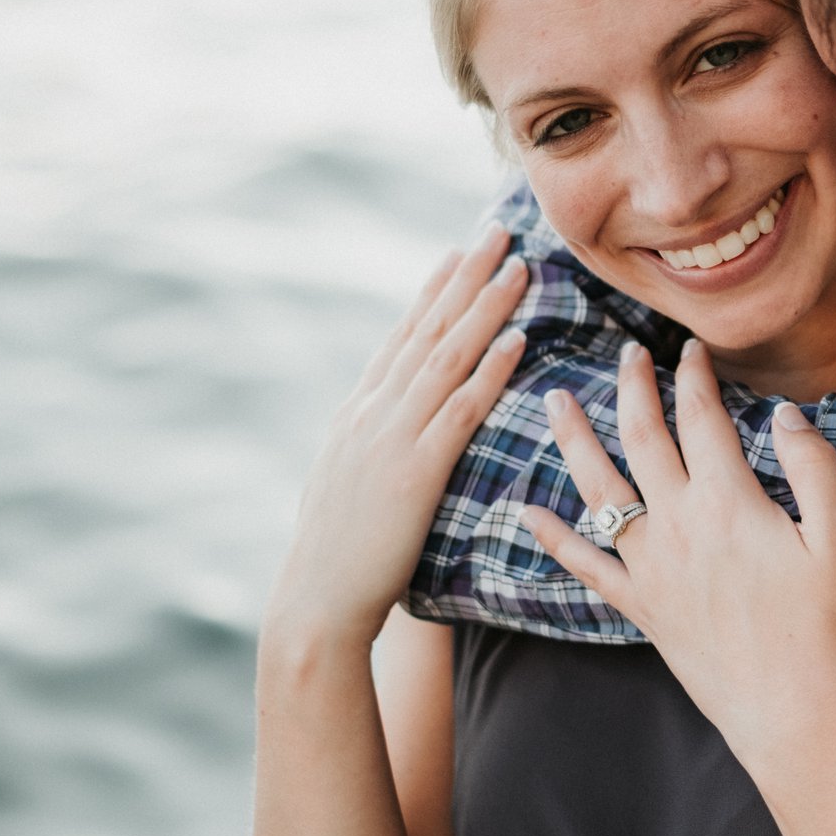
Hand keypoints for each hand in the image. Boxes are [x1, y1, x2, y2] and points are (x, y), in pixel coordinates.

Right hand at [264, 222, 528, 648]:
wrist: (316, 602)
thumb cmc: (338, 553)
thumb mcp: (348, 480)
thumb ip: (371, 443)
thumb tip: (387, 422)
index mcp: (358, 413)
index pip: (401, 337)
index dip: (433, 291)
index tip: (459, 252)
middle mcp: (372, 412)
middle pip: (428, 330)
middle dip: (466, 278)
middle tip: (498, 233)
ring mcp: (392, 438)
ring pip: (448, 357)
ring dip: (486, 308)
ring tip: (519, 268)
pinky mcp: (416, 471)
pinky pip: (461, 410)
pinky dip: (490, 370)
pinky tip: (517, 340)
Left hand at [522, 340, 835, 745]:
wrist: (793, 710)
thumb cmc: (825, 626)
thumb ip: (812, 465)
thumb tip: (785, 412)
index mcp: (729, 501)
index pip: (701, 417)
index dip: (695, 375)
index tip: (691, 348)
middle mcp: (679, 525)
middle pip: (644, 438)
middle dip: (633, 387)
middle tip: (627, 352)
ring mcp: (652, 567)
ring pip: (601, 489)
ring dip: (575, 440)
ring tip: (554, 401)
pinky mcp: (641, 607)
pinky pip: (586, 566)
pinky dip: (554, 537)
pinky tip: (528, 511)